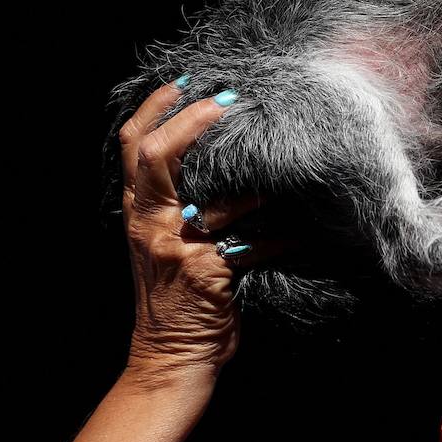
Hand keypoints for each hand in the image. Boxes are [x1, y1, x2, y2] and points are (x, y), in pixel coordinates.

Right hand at [117, 83, 279, 385]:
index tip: (187, 81)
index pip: (134, 146)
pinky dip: (283, 236)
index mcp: (138, 212)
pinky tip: (307, 228)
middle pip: (156, 156)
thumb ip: (174, 205)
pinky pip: (253, 246)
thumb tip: (219, 163)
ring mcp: (175, 249)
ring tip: (283, 155)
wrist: (170, 360)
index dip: (157, 108)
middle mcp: (149, 225)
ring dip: (251, 179)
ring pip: (210, 199)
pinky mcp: (208, 275)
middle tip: (230, 100)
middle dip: (193, 121)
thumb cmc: (174, 299)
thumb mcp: (161, 244)